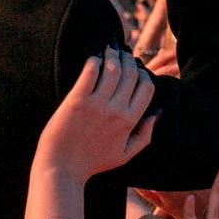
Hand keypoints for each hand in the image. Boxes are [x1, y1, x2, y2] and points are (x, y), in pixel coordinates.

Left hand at [34, 51, 156, 181]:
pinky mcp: (76, 100)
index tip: (136, 69)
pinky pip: (90, 71)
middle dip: (129, 60)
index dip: (143, 74)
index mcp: (129, 122)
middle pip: (130, 74)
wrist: (62, 167)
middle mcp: (115, 110)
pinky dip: (95, 61)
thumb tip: (156, 113)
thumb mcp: (125, 155)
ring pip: (113, 69)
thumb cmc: (93, 162)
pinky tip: (94, 60)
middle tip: (122, 54)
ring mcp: (96, 104)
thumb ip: (145, 135)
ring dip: (113, 56)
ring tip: (109, 51)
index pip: (146, 88)